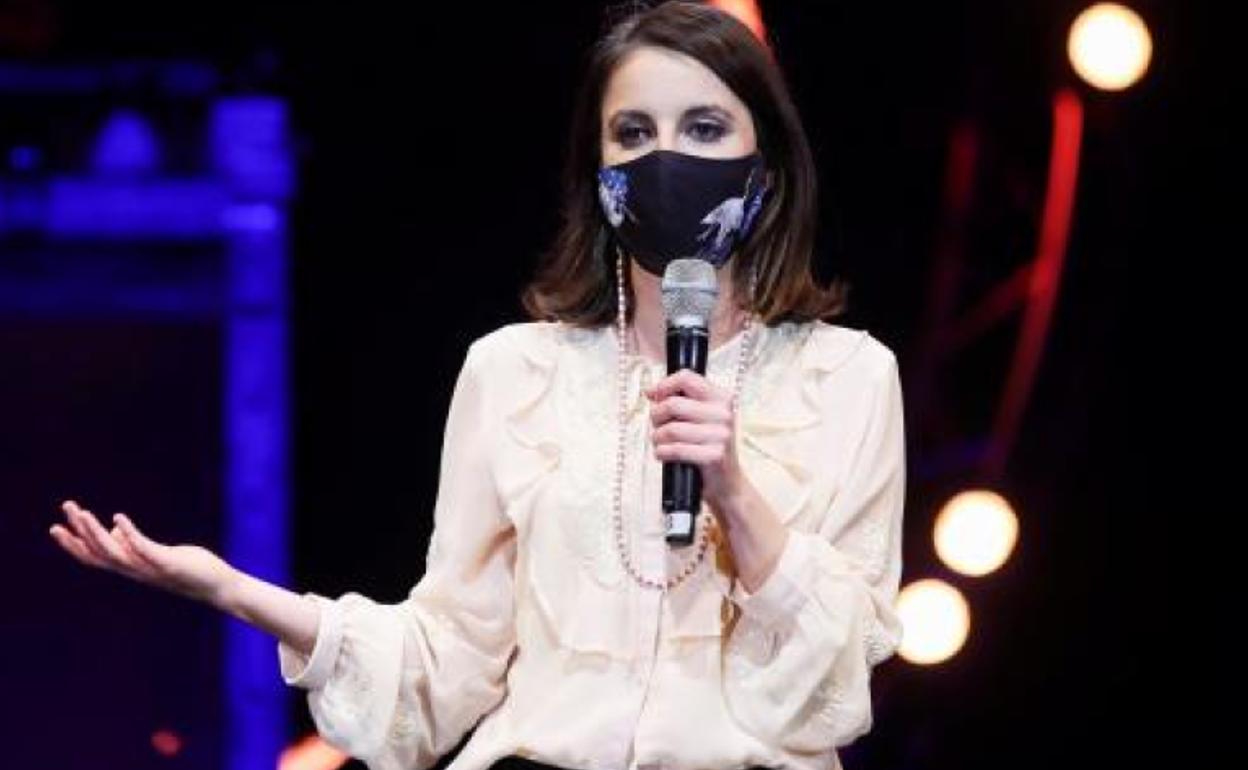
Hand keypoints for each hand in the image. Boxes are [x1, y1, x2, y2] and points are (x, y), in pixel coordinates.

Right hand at [49, 500, 239, 609]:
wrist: (218, 587)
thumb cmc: (188, 568)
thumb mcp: (157, 554)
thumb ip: (132, 545)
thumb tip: (113, 530)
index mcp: (131, 567)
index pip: (94, 558)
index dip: (74, 545)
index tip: (55, 528)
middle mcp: (135, 570)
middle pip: (98, 553)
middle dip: (78, 532)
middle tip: (66, 507)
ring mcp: (149, 568)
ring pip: (113, 552)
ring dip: (95, 532)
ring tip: (82, 512)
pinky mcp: (167, 563)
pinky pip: (142, 548)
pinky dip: (128, 533)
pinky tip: (118, 517)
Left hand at [645, 368, 743, 513]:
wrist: (728, 483)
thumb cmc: (708, 448)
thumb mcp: (702, 418)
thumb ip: (681, 401)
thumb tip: (651, 392)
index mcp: (722, 398)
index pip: (686, 378)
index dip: (663, 385)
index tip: (653, 396)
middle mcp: (724, 413)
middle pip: (673, 404)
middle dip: (656, 416)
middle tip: (657, 426)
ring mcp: (721, 435)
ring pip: (671, 429)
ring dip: (657, 438)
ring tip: (661, 443)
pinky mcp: (714, 456)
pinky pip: (675, 449)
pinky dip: (662, 453)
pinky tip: (664, 455)